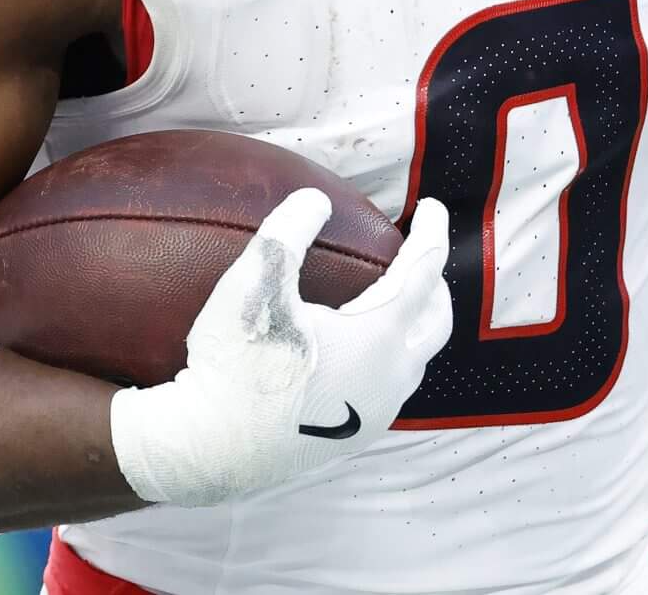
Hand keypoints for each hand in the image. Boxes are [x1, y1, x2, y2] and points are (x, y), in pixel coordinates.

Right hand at [110, 190, 451, 508]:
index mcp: (379, 338)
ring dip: (416, 321)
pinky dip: (394, 353)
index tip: (430, 206)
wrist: (212, 448)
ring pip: (417, 358)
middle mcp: (391, 378)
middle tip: (417, 252)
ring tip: (395, 296)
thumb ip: (288, 229)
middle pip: (435, 321)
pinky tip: (362, 350)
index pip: (423, 272)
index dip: (430, 233)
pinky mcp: (356, 436)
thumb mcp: (255, 282)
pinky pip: (393, 386)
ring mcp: (376, 412)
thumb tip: (315, 199)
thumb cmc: (234, 363)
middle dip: (434, 281)